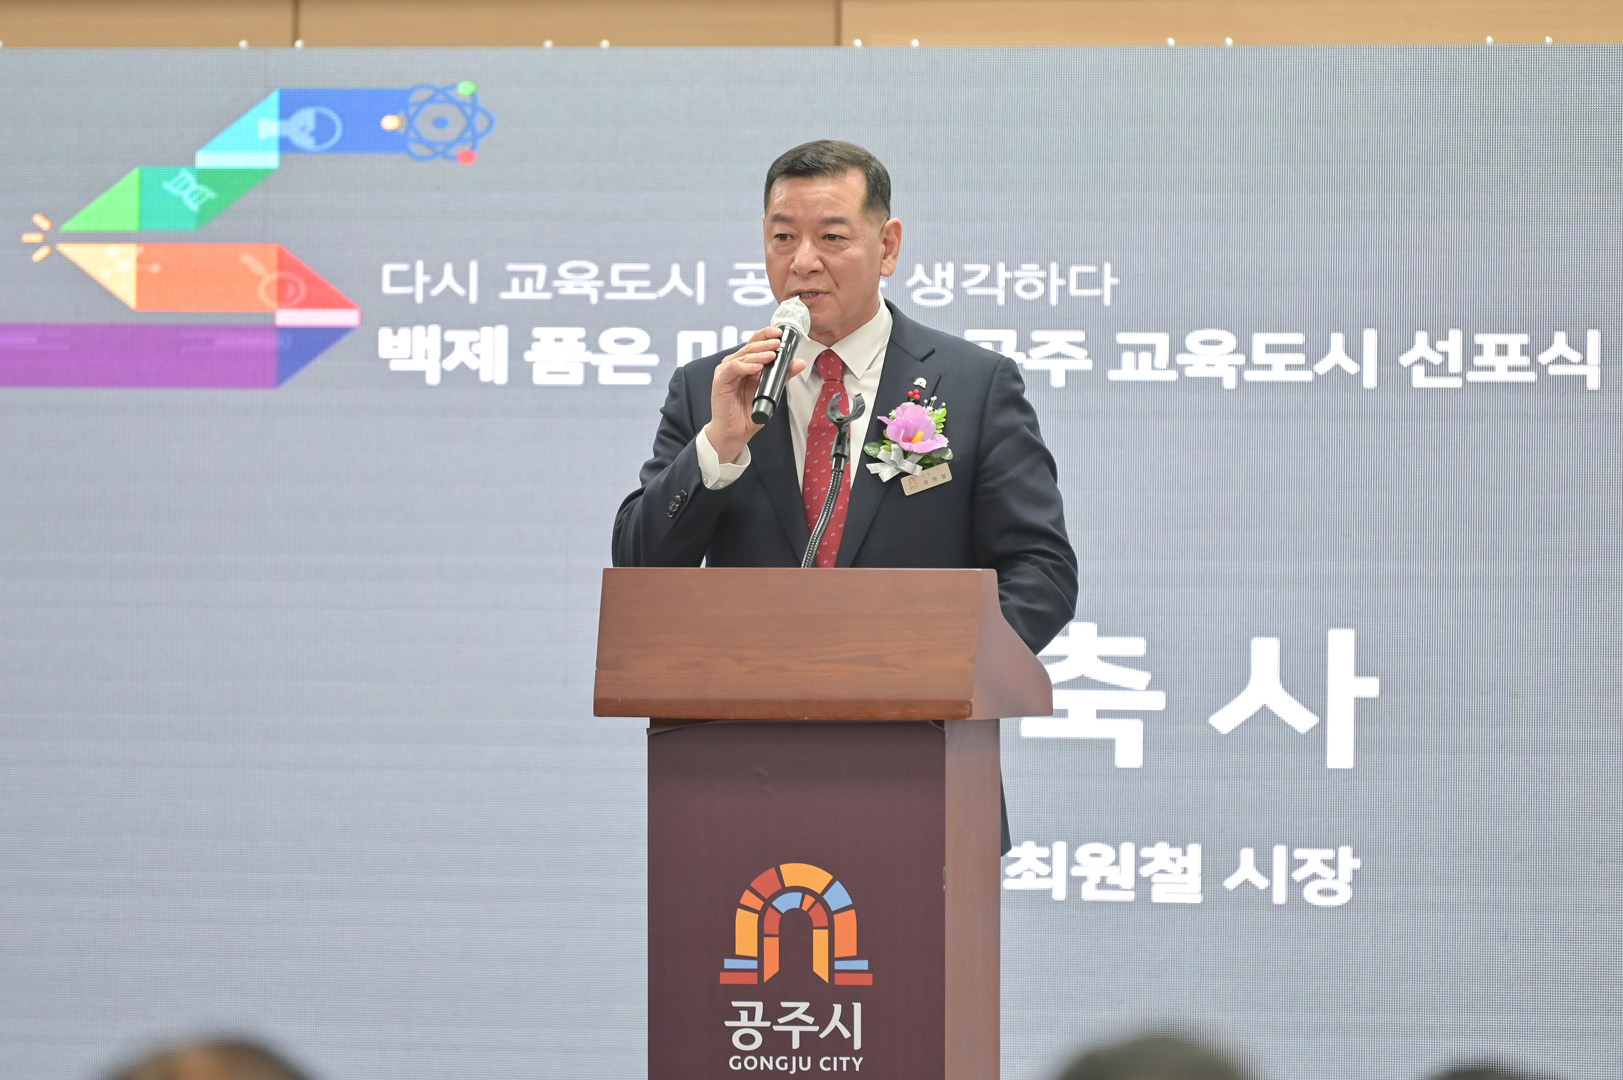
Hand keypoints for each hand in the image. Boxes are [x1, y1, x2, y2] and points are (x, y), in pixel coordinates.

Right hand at [703, 326, 805, 463]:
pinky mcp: (720, 381)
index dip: (766, 335)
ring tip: (772, 355)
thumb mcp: (771, 391)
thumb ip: (783, 376)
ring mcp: (726, 371)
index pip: (755, 343)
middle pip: (750, 346)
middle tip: (778, 342)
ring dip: (759, 354)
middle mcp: (735, 364)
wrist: (735, 431)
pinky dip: (746, 366)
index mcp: (746, 363)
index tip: (780, 333)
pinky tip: (757, 368)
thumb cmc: (748, 412)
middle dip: (766, 343)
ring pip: (743, 356)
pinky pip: (733, 368)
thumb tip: (799, 362)